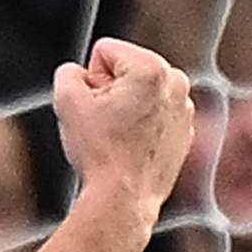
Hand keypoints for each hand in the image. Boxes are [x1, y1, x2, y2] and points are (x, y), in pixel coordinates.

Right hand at [54, 40, 196, 204]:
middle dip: (110, 91)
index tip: (96, 107)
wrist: (124, 199)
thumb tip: (78, 73)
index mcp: (152, 68)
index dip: (90, 79)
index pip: (104, 52)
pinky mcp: (184, 130)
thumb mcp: (67, 101)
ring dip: (125, 108)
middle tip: (106, 123)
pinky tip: (132, 147)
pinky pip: (153, 115)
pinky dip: (141, 126)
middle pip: (125, 70)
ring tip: (119, 136)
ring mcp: (184, 108)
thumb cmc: (100, 152)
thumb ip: (68, 72)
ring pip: (139, 93)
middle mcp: (176, 83)